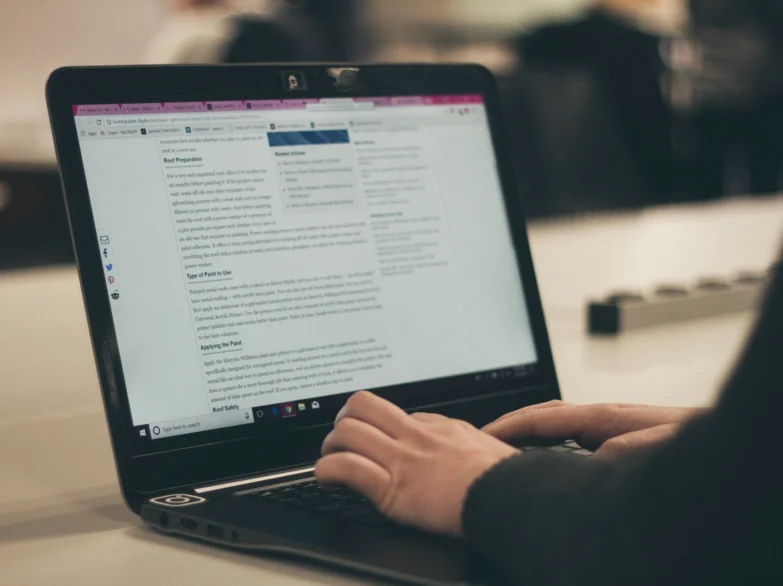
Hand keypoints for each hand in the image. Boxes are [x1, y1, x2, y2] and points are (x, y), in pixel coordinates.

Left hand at [315, 391, 517, 536]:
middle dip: (343, 420)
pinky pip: (346, 468)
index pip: (395, 414)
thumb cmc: (505, 478)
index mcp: (439, 427)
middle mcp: (415, 436)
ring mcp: (402, 459)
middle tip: (341, 438)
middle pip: (362, 405)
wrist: (510, 497)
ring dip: (331, 446)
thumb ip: (462, 440)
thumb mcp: (487, 445)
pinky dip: (327, 471)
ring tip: (330, 460)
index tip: (373, 438)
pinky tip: (326, 479)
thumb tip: (454, 438)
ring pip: (347, 431)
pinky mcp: (393, 488)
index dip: (378, 426)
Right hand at [483, 400, 704, 456]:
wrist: (723, 441)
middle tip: (483, 442)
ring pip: (557, 430)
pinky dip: (550, 450)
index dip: (510, 425)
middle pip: (545, 418)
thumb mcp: (658, 447)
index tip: (483, 434)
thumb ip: (620, 450)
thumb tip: (585, 460)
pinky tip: (547, 465)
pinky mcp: (618, 443)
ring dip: (529, 438)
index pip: (545, 418)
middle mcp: (603, 420)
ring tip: (504, 453)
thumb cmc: (698, 442)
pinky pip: (572, 444)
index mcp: (605, 417)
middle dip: (512, 427)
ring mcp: (609, 429)